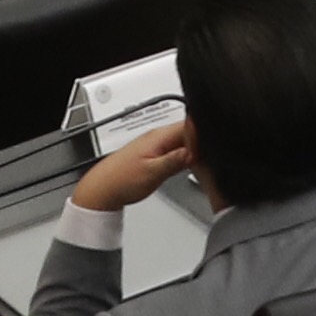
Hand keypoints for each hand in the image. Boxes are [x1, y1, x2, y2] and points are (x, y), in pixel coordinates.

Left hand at [72, 119, 199, 214]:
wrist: (102, 189)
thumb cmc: (121, 180)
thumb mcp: (153, 172)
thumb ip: (176, 160)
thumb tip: (195, 151)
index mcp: (158, 136)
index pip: (189, 126)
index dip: (204, 136)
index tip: (213, 149)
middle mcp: (157, 137)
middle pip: (188, 133)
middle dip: (201, 143)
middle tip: (210, 159)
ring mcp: (155, 145)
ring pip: (182, 143)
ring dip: (193, 151)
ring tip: (201, 164)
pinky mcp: (154, 155)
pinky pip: (175, 150)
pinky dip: (183, 157)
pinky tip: (187, 166)